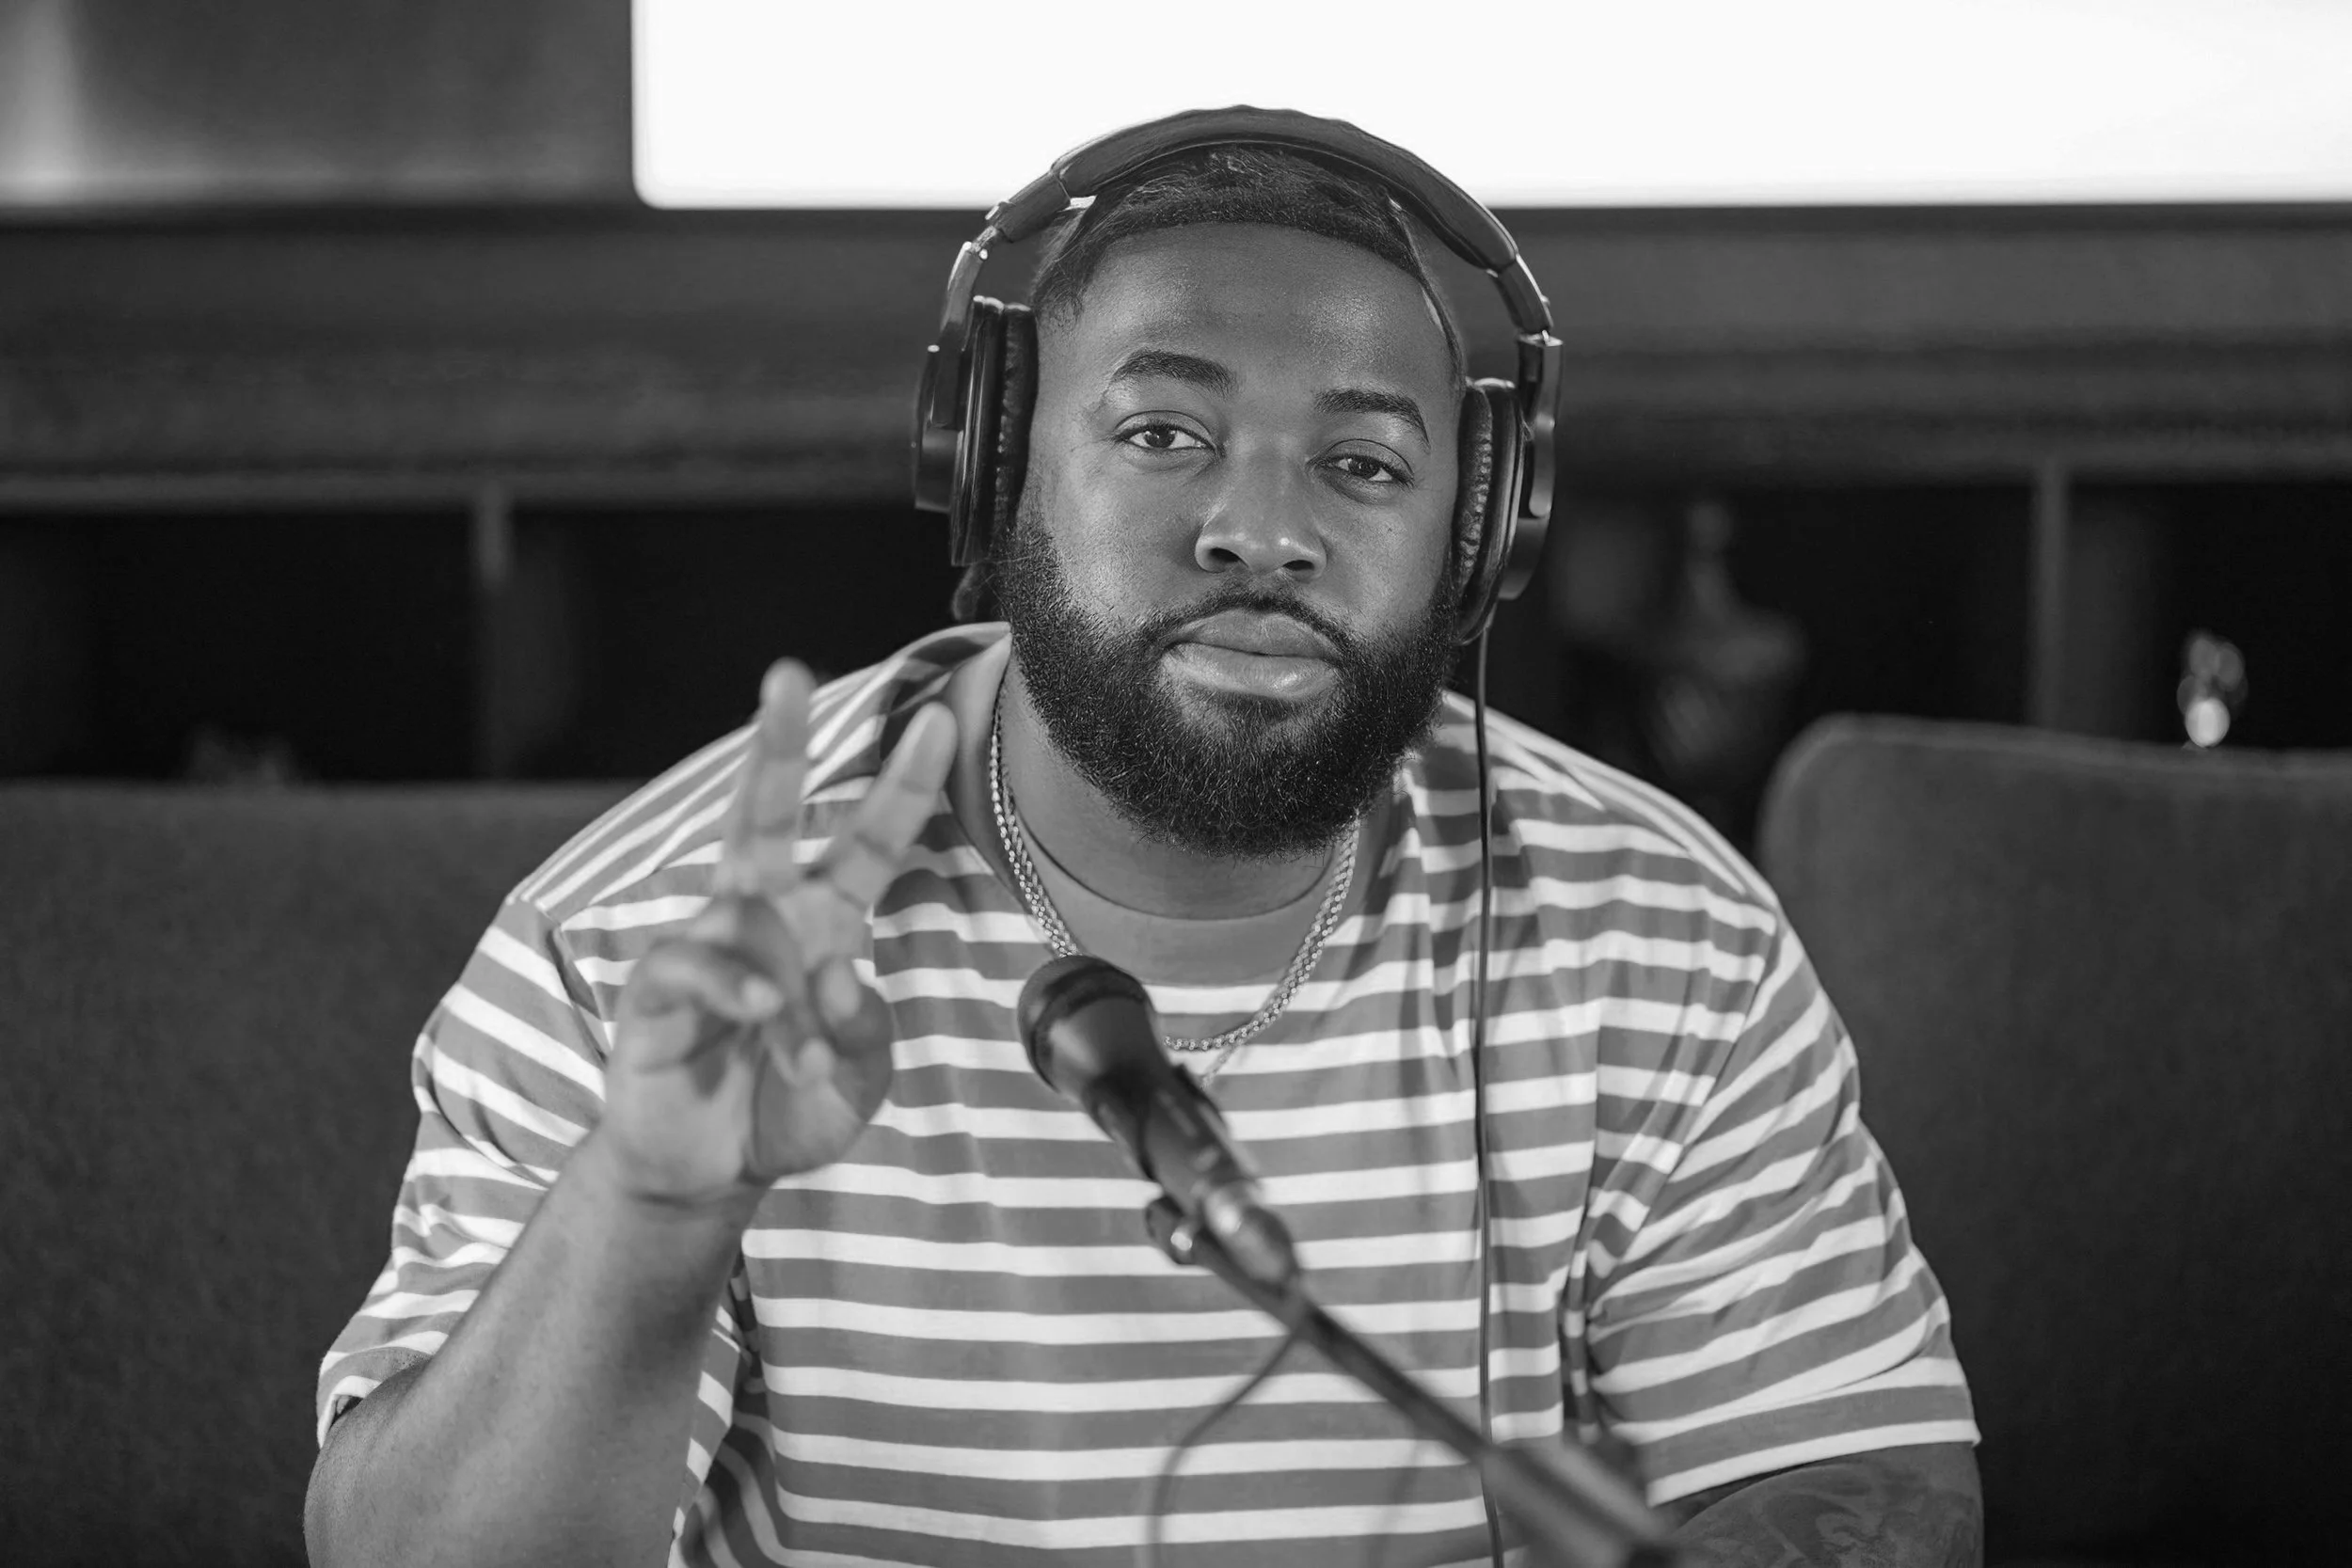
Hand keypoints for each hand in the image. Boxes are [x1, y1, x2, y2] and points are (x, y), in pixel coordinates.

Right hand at [589, 660, 956, 1207]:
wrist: (708, 1173)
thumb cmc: (787, 1107)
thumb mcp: (858, 1083)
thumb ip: (867, 1033)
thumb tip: (841, 980)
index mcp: (823, 921)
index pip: (868, 839)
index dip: (903, 782)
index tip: (939, 718)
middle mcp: (763, 915)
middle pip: (766, 811)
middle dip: (775, 741)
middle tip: (785, 673)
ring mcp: (707, 944)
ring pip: (742, 908)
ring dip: (784, 989)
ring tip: (806, 1060)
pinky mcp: (656, 987)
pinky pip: (695, 965)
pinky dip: (736, 991)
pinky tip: (760, 1020)